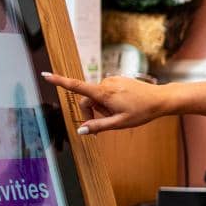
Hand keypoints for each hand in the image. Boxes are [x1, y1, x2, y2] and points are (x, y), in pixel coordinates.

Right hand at [41, 71, 166, 133]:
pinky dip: (109, 101)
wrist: (160, 99)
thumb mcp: (120, 123)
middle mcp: (106, 83)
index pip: (77, 87)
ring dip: (102, 107)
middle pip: (87, 99)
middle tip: (108, 121)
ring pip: (97, 96)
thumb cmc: (142, 112)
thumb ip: (98, 126)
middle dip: (93, 111)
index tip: (46, 75)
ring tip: (120, 112)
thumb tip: (81, 130)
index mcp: (104, 93)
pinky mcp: (117, 80)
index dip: (60, 81)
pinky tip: (124, 105)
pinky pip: (105, 92)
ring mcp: (112, 80)